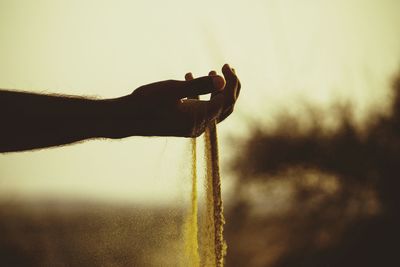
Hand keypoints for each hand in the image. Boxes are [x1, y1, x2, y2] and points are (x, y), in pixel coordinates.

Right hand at [115, 64, 240, 136]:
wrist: (127, 119)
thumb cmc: (147, 103)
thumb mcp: (173, 89)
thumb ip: (198, 84)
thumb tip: (222, 80)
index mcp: (200, 118)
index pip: (226, 100)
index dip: (231, 82)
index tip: (225, 65)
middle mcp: (199, 125)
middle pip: (224, 106)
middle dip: (229, 86)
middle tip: (227, 67)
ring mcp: (191, 125)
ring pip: (212, 107)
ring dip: (215, 89)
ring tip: (213, 71)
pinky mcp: (183, 122)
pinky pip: (198, 107)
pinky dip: (199, 93)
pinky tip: (188, 77)